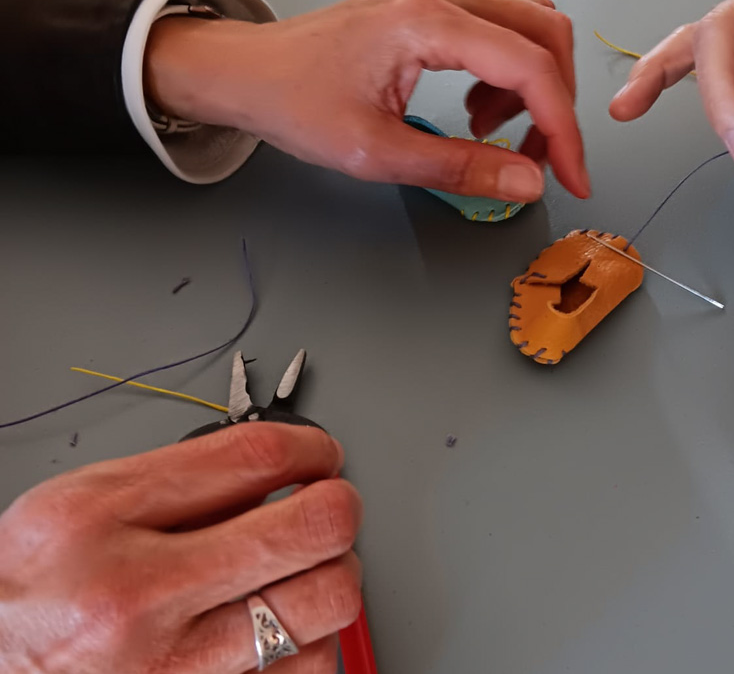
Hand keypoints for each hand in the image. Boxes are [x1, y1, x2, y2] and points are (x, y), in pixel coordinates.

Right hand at [0, 423, 362, 672]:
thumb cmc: (28, 594)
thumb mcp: (82, 505)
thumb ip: (178, 480)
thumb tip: (277, 473)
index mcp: (100, 519)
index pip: (257, 458)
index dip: (312, 447)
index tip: (322, 456)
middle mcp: (136, 596)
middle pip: (313, 528)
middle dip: (338, 508)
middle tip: (329, 510)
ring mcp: (171, 669)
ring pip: (326, 604)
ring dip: (330, 579)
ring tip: (301, 573)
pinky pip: (308, 669)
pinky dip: (309, 643)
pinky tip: (279, 630)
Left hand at [146, 0, 588, 201]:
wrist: (249, 72)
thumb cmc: (293, 100)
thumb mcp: (377, 152)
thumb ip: (460, 168)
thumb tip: (527, 181)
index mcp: (426, 22)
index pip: (530, 67)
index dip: (563, 128)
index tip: (572, 175)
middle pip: (545, 33)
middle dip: (557, 103)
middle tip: (540, 159)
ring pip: (528, 28)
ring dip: (532, 88)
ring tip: (492, 136)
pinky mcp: (431, 7)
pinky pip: (498, 31)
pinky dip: (507, 76)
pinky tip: (475, 113)